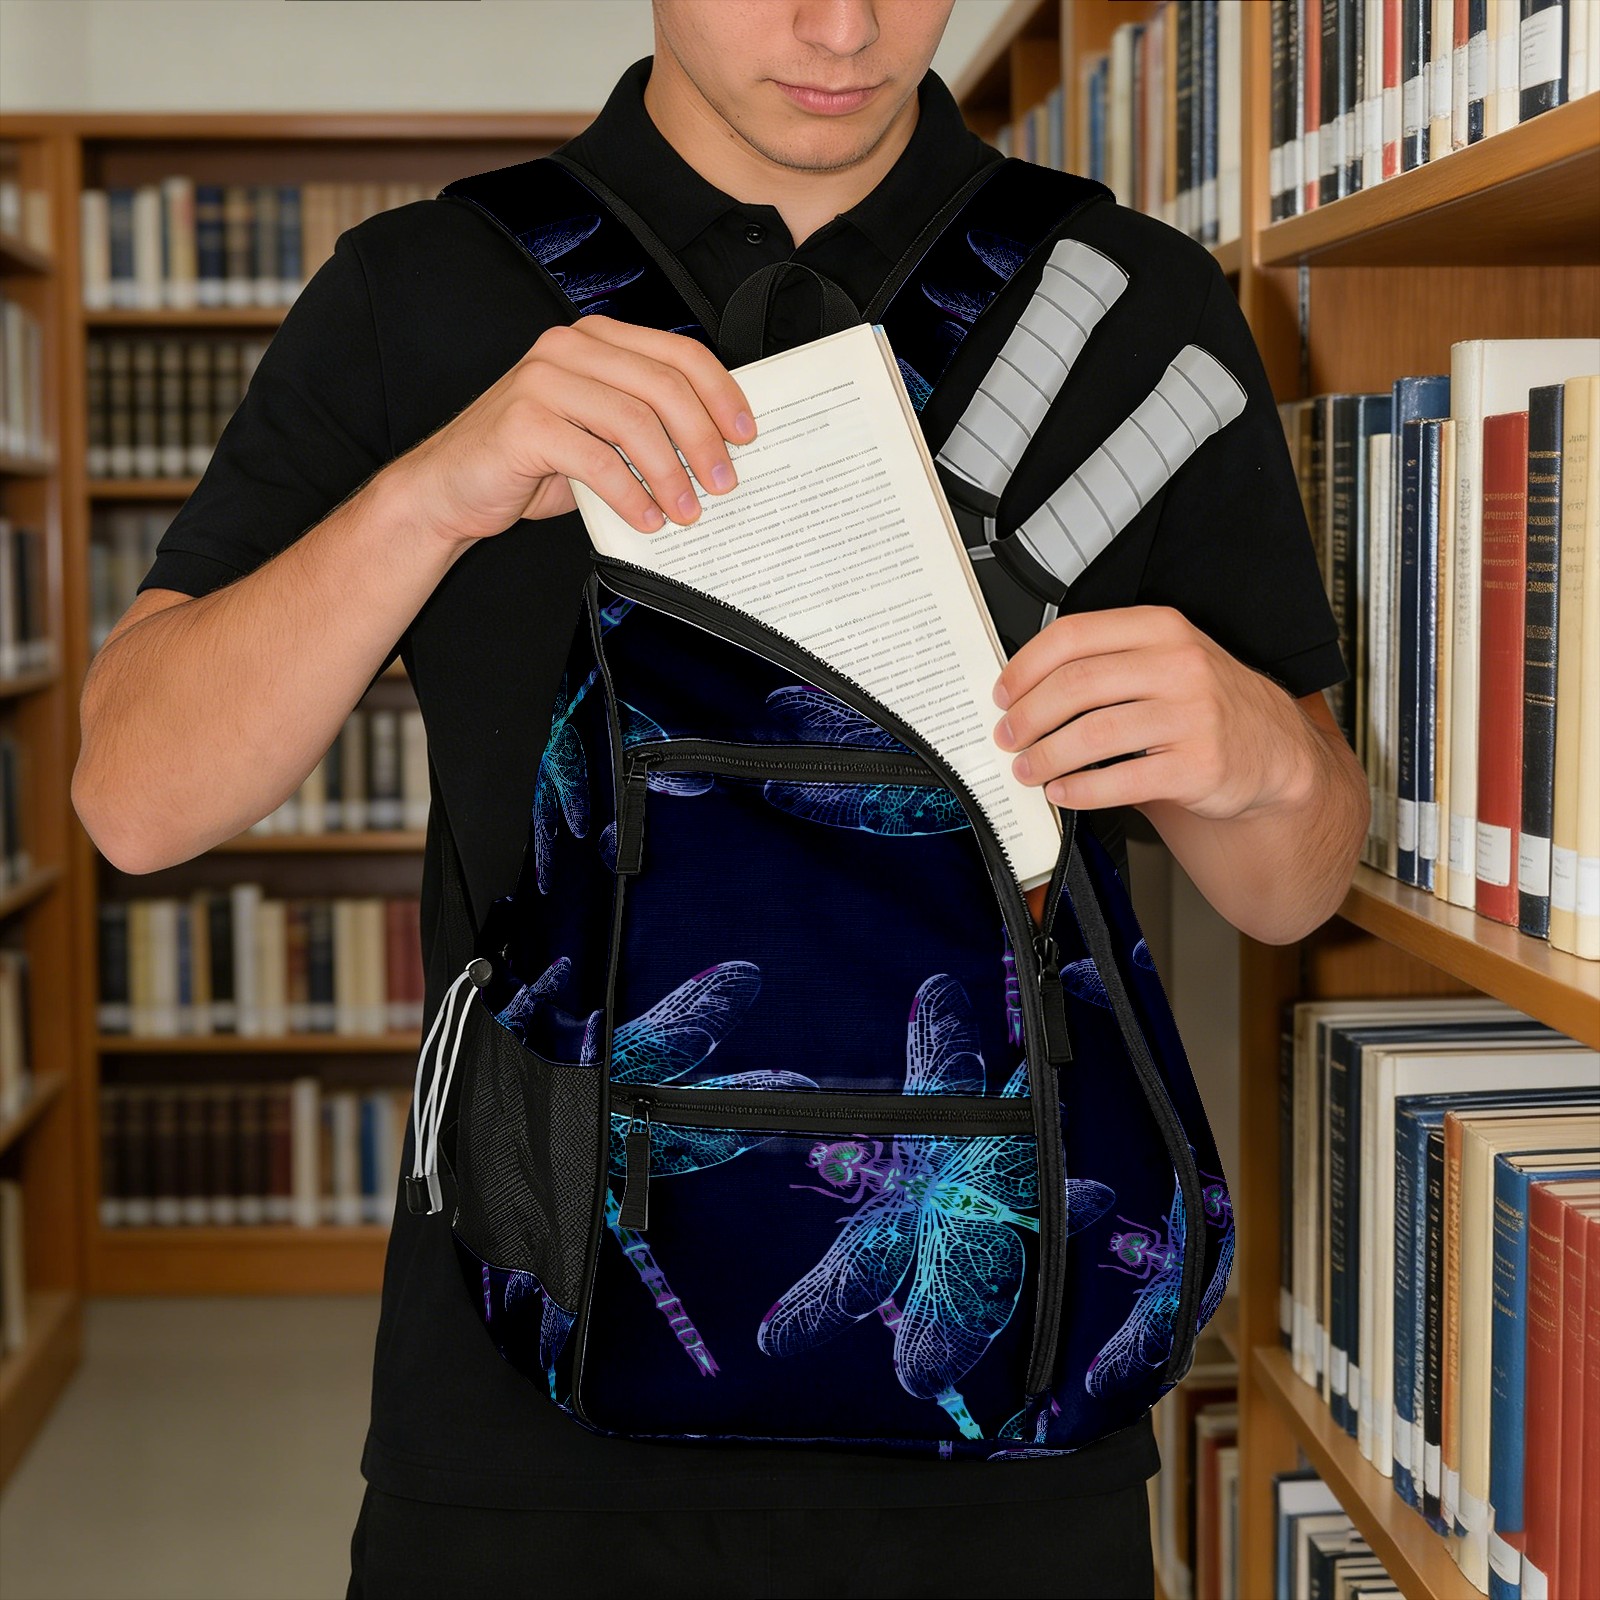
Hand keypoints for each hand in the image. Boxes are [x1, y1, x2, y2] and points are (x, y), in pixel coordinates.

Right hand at [389, 314, 755, 546]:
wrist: (451, 488)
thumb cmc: (532, 463)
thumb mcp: (597, 434)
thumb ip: (644, 426)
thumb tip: (716, 452)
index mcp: (595, 339)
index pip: (677, 354)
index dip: (721, 393)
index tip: (746, 436)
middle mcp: (569, 348)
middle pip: (663, 386)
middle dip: (703, 440)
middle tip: (723, 483)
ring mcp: (542, 380)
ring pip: (634, 422)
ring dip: (671, 474)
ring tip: (688, 511)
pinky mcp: (523, 422)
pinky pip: (596, 459)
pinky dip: (630, 495)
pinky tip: (647, 521)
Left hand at [991, 605, 1314, 820]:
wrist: (1272, 748)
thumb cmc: (1205, 703)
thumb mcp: (1164, 660)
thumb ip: (1105, 663)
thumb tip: (1024, 691)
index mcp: (1160, 628)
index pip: (1073, 636)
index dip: (1025, 667)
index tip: (1003, 693)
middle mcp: (1178, 665)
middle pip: (1076, 684)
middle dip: (1028, 716)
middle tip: (1008, 736)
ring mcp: (1192, 715)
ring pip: (1093, 733)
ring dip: (1047, 756)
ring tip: (1028, 768)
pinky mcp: (1198, 765)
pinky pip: (1121, 779)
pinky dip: (1081, 790)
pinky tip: (1063, 793)